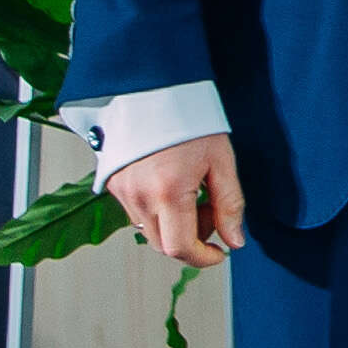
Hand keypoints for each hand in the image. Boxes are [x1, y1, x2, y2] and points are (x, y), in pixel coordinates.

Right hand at [103, 131, 246, 266]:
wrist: (152, 88)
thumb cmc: (189, 119)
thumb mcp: (220, 160)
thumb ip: (229, 204)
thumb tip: (235, 241)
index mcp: (167, 192)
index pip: (181, 248)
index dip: (203, 258)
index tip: (221, 252)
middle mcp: (138, 197)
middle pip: (163, 245)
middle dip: (192, 240)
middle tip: (211, 211)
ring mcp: (122, 192)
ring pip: (149, 232)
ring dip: (175, 227)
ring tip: (194, 194)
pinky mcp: (113, 184)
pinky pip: (137, 214)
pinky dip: (158, 212)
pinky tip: (173, 187)